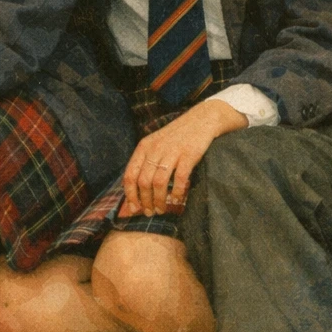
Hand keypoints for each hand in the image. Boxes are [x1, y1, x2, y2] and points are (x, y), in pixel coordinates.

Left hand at [120, 99, 246, 217]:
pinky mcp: (189, 154)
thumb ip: (146, 161)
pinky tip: (177, 199)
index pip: (130, 174)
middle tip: (150, 212)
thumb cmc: (177, 136)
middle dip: (145, 201)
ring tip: (162, 209)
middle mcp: (155, 148)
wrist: (201, 119)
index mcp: (144, 146)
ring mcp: (172, 151)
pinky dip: (177, 193)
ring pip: (159, 183)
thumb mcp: (156, 143)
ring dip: (159, 201)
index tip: (133, 208)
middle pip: (143, 182)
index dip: (130, 195)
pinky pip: (180, 179)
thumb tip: (136, 190)